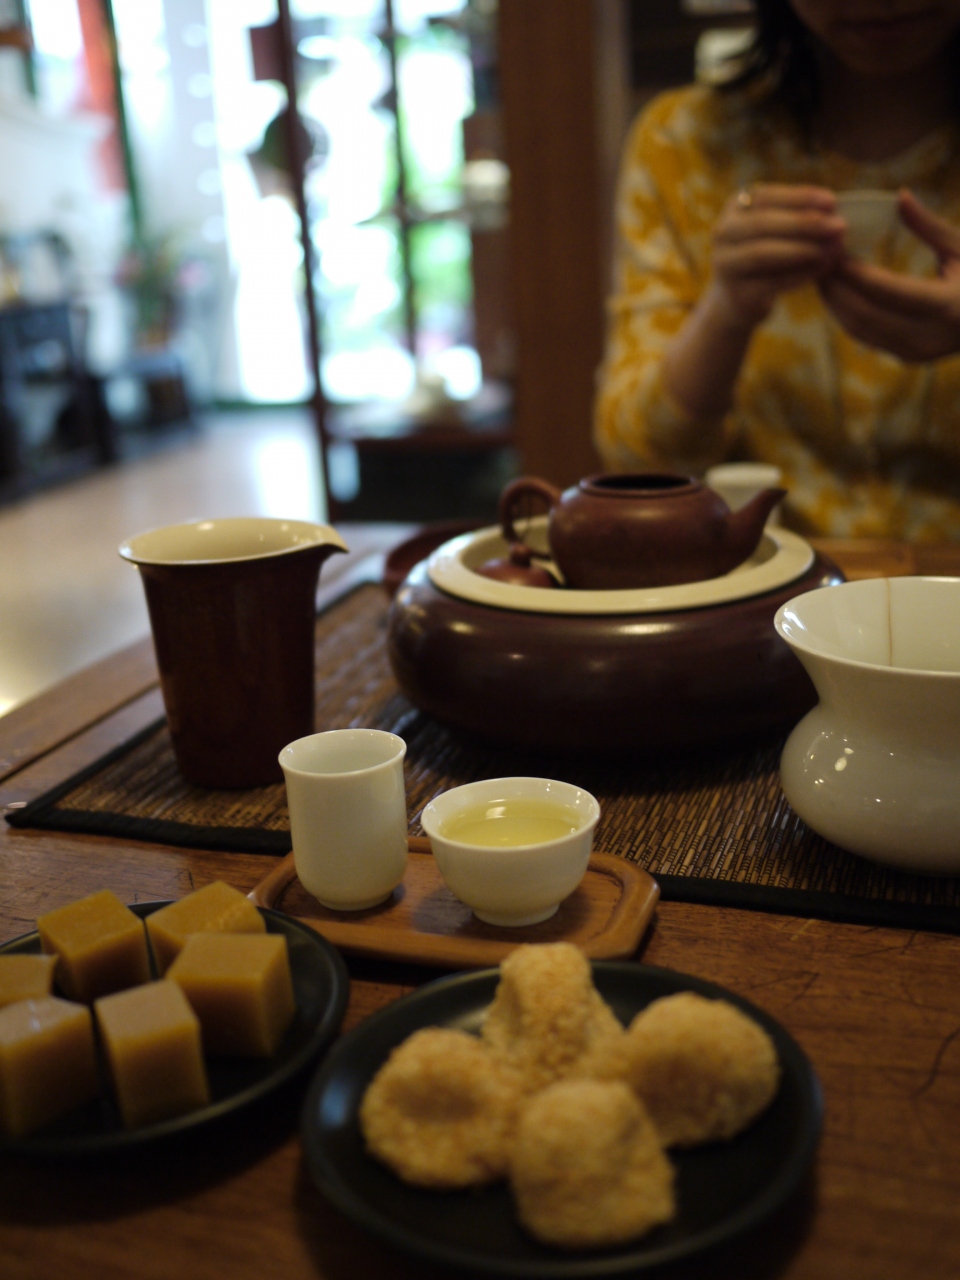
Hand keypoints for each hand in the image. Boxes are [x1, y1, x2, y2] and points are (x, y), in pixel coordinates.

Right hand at [710, 184, 846, 329]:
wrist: (736, 299)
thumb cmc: (765, 255)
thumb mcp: (773, 228)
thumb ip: (795, 215)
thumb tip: (833, 210)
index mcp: (735, 207)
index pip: (767, 196)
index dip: (800, 197)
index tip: (833, 202)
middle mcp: (723, 233)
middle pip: (763, 224)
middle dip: (805, 224)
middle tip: (840, 227)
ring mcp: (725, 264)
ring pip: (763, 254)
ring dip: (802, 250)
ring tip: (833, 250)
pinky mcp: (736, 293)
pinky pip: (770, 282)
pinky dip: (800, 275)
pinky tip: (822, 269)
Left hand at [819, 191, 959, 361]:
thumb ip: (929, 226)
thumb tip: (900, 196)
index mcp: (948, 306)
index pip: (885, 291)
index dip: (852, 271)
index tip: (831, 247)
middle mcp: (928, 338)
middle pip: (863, 315)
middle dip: (834, 287)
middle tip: (815, 257)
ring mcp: (915, 353)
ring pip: (858, 329)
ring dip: (834, 301)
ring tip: (819, 270)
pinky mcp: (906, 357)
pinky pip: (866, 335)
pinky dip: (845, 311)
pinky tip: (836, 288)